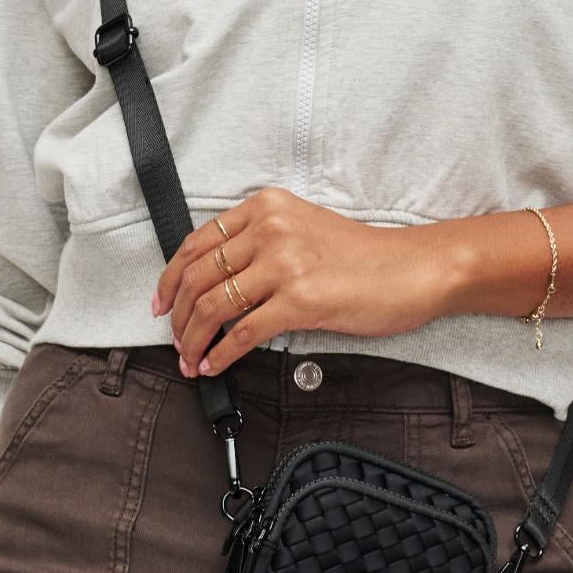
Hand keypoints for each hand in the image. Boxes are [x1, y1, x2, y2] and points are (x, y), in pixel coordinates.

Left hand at [150, 187, 450, 374]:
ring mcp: (284, 264)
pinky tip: (215, 365)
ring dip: (193, 340)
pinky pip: (242, 334)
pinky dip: (220, 355)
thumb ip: (259, 244)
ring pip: (213, 307)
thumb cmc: (362, 256)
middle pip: (197, 277)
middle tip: (175, 339)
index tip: (161, 303)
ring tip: (192, 359)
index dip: (170, 279)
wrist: (411, 269)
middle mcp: (270, 229)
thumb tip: (213, 282)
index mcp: (266, 208)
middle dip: (178, 317)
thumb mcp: (302, 229)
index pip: (197, 243)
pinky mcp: (300, 300)